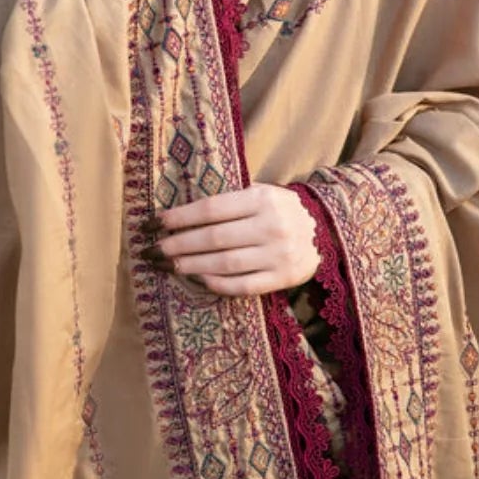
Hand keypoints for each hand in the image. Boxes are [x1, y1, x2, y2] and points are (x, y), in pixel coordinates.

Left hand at [146, 184, 318, 295]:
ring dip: (191, 265)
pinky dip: (217, 283)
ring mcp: (278, 254)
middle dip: (177, 245)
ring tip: (168, 265)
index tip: (153, 223)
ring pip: (225, 263)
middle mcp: (271, 226)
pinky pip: (243, 285)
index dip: (179, 217)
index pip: (211, 209)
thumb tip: (179, 215)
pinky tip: (198, 279)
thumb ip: (230, 202)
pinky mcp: (282, 278)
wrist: (326, 232)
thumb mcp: (261, 193)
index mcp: (262, 199)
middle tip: (152, 250)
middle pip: (214, 238)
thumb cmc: (280, 210)